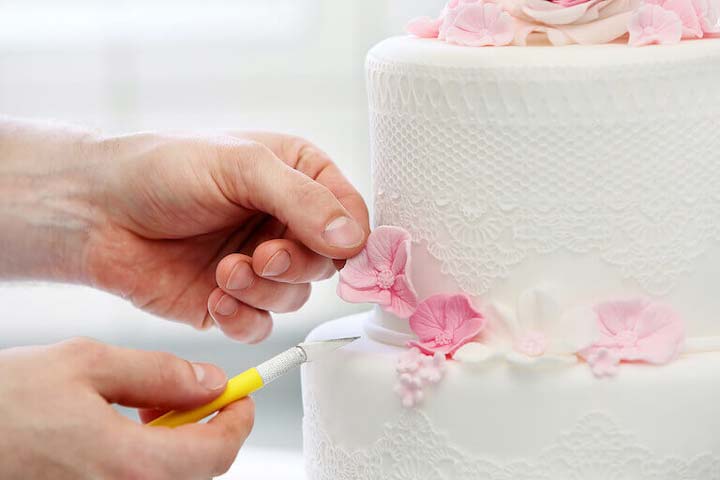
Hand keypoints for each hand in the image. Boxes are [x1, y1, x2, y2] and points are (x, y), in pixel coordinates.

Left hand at [0, 119, 369, 340]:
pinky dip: (243, 319)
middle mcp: (284, 223)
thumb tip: (354, 240)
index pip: (350, 214)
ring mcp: (259, 265)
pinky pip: (260, 326)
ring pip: (295, 298)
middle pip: (327, 263)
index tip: (337, 250)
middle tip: (262, 255)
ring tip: (226, 271)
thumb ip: (303, 201)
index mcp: (297, 178)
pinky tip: (215, 297)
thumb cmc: (165, 170)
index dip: (350, 237)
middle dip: (296, 265)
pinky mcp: (232, 302)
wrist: (97, 212)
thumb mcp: (241, 166)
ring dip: (264, 290)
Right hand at [0, 337, 251, 479]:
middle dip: (207, 425)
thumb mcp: (89, 365)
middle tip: (191, 392)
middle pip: (198, 468)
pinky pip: (140, 479)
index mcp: (131, 464)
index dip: (238, 419)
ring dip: (177, 439)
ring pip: (170, 474)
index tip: (242, 395)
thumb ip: (160, 373)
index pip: (217, 451)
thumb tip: (210, 381)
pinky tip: (122, 427)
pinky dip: (148, 453)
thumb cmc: (7, 402)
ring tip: (145, 404)